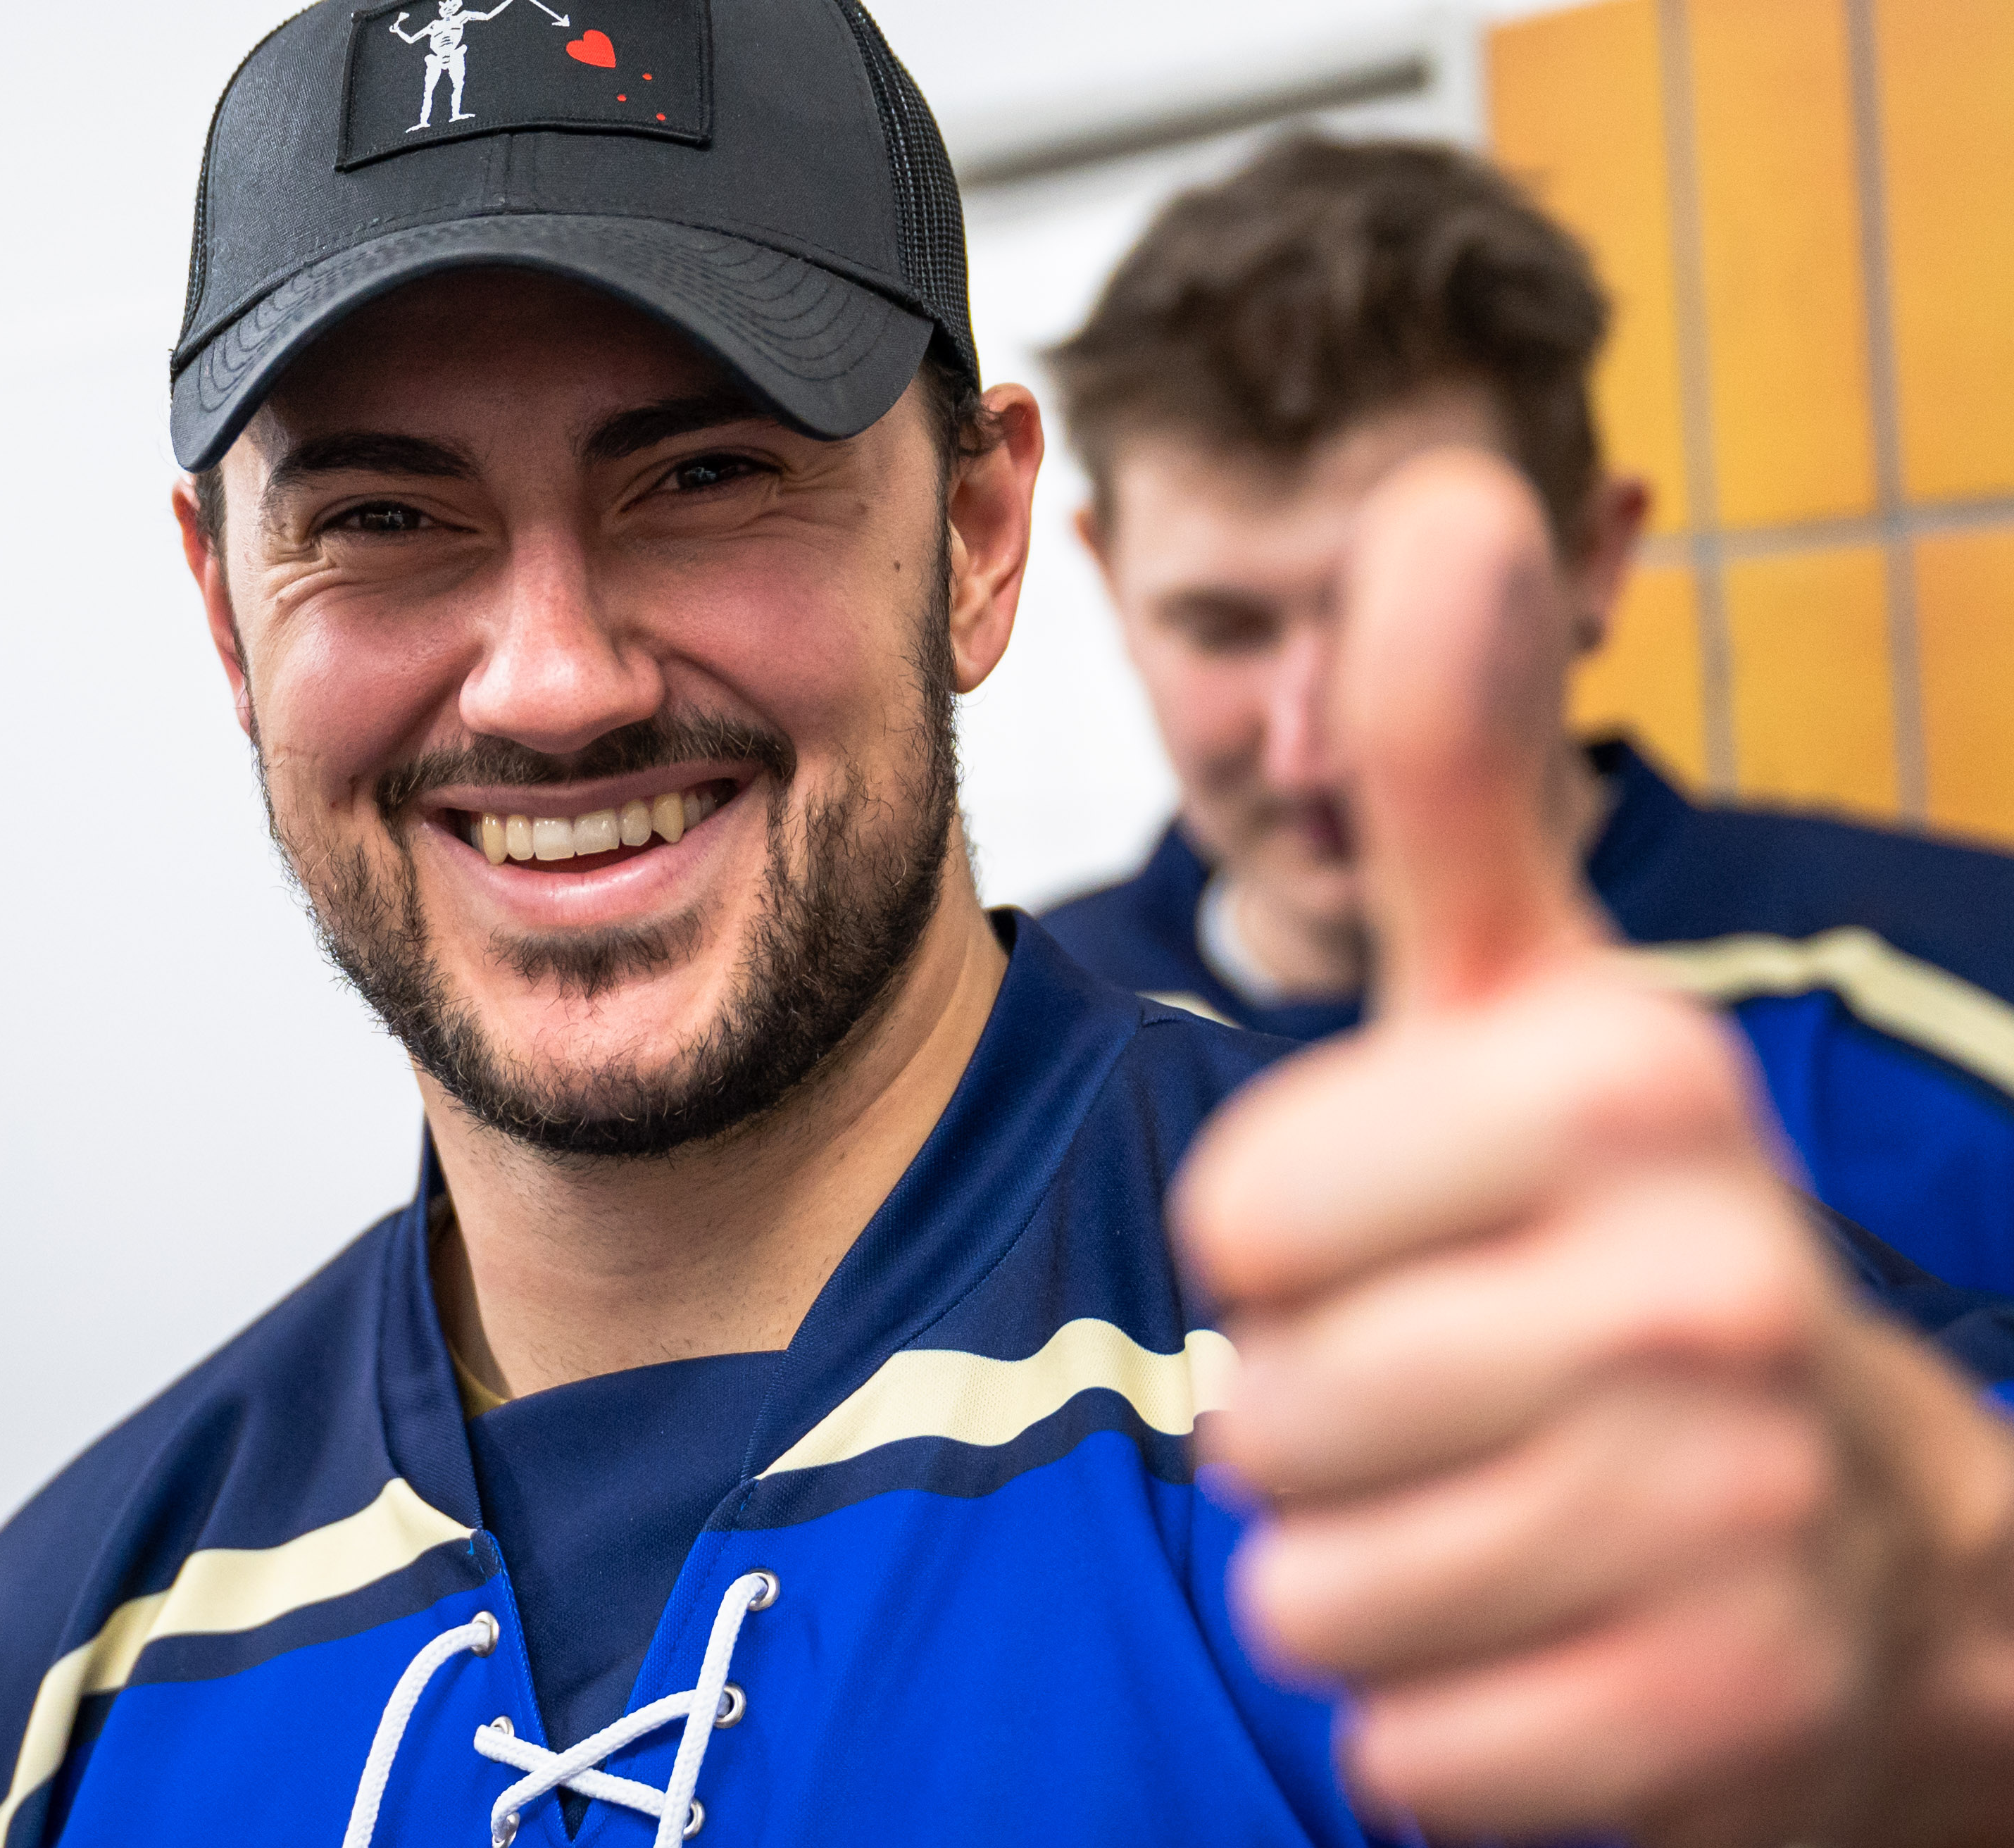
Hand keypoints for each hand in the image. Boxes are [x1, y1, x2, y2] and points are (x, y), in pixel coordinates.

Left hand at [1174, 450, 2013, 1845]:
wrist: (1867, 1543)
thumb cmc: (1622, 1240)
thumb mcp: (1538, 998)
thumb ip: (1457, 767)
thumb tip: (1447, 491)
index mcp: (1634, 1082)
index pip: (1240, 1221)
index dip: (1289, 1255)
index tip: (1424, 1244)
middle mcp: (1717, 1282)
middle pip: (1270, 1419)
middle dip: (1324, 1432)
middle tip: (1476, 1403)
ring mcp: (1743, 1513)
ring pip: (1315, 1591)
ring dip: (1370, 1576)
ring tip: (1509, 1517)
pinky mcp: (1730, 1719)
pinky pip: (1405, 1748)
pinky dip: (1438, 1727)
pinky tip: (1554, 1649)